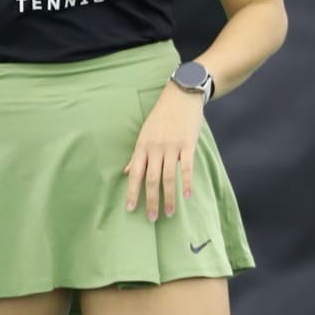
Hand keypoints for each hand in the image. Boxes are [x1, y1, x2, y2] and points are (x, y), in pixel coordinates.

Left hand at [124, 86, 203, 221]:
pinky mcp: (187, 144)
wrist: (180, 96)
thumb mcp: (144, 134)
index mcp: (142, 147)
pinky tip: (187, 196)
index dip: (133, 192)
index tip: (130, 209)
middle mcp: (155, 148)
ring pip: (168, 177)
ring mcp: (172, 147)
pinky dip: (186, 183)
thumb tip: (128, 172)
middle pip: (151, 179)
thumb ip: (137, 155)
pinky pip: (187, 167)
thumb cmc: (161, 117)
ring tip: (170, 213)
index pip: (136, 174)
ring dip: (169, 197)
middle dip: (151, 200)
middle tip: (151, 218)